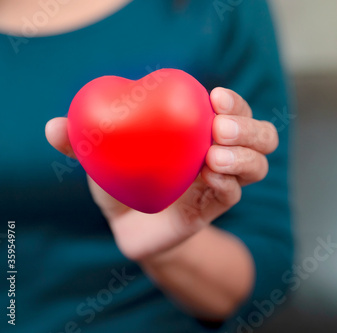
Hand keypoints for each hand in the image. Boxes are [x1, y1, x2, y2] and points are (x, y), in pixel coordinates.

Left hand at [45, 88, 278, 261]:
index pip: (233, 110)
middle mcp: (220, 152)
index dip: (234, 102)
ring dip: (245, 157)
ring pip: (258, 165)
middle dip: (248, 128)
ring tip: (215, 157)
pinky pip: (234, 195)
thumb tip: (55, 127)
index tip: (214, 96)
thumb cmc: (122, 181)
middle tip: (218, 129)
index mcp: (200, 130)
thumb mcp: (103, 157)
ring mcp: (221, 182)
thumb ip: (80, 141)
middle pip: (261, 136)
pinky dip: (228, 186)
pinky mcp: (214, 209)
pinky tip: (211, 180)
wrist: (129, 226)